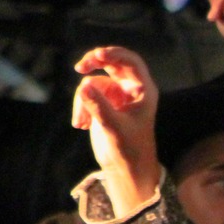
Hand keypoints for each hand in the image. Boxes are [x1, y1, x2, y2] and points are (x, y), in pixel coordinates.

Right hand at [71, 46, 162, 218]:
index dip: (114, 54)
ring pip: (93, 83)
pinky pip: (86, 95)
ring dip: (82, 100)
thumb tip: (83, 86)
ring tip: (81, 122)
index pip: (131, 62)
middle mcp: (131, 90)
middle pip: (111, 63)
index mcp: (143, 91)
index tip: (97, 56)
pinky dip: (80, 108)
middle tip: (79, 67)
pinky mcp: (103, 104)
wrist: (126, 169)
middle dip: (94, 63)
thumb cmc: (129, 150)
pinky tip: (81, 125)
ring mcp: (116, 96)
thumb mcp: (114, 127)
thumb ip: (99, 107)